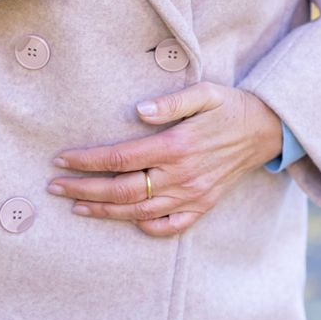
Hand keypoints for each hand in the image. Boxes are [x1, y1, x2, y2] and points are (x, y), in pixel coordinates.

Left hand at [47, 82, 284, 237]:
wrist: (266, 129)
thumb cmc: (229, 106)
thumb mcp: (205, 92)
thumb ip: (171, 102)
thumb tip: (139, 111)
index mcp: (176, 146)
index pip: (120, 158)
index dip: (87, 161)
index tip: (61, 160)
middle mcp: (181, 175)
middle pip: (122, 190)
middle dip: (84, 190)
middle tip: (54, 188)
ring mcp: (192, 194)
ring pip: (139, 211)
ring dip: (105, 211)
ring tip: (77, 208)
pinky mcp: (202, 205)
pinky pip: (170, 226)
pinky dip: (146, 227)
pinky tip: (126, 220)